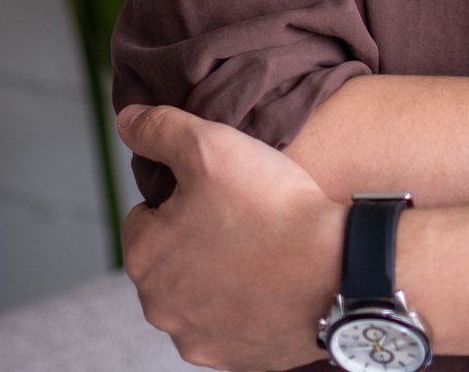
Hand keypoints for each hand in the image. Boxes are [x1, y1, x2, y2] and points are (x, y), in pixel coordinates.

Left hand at [116, 103, 345, 369]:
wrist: (340, 272)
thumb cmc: (273, 211)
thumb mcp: (211, 145)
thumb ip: (159, 129)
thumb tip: (127, 121)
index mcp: (144, 258)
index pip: (145, 216)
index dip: (180, 196)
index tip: (217, 191)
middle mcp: (161, 309)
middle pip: (171, 258)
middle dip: (196, 237)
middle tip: (241, 215)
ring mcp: (199, 339)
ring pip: (199, 294)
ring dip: (219, 274)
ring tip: (260, 248)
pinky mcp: (237, 358)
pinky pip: (232, 324)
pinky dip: (247, 305)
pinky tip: (273, 281)